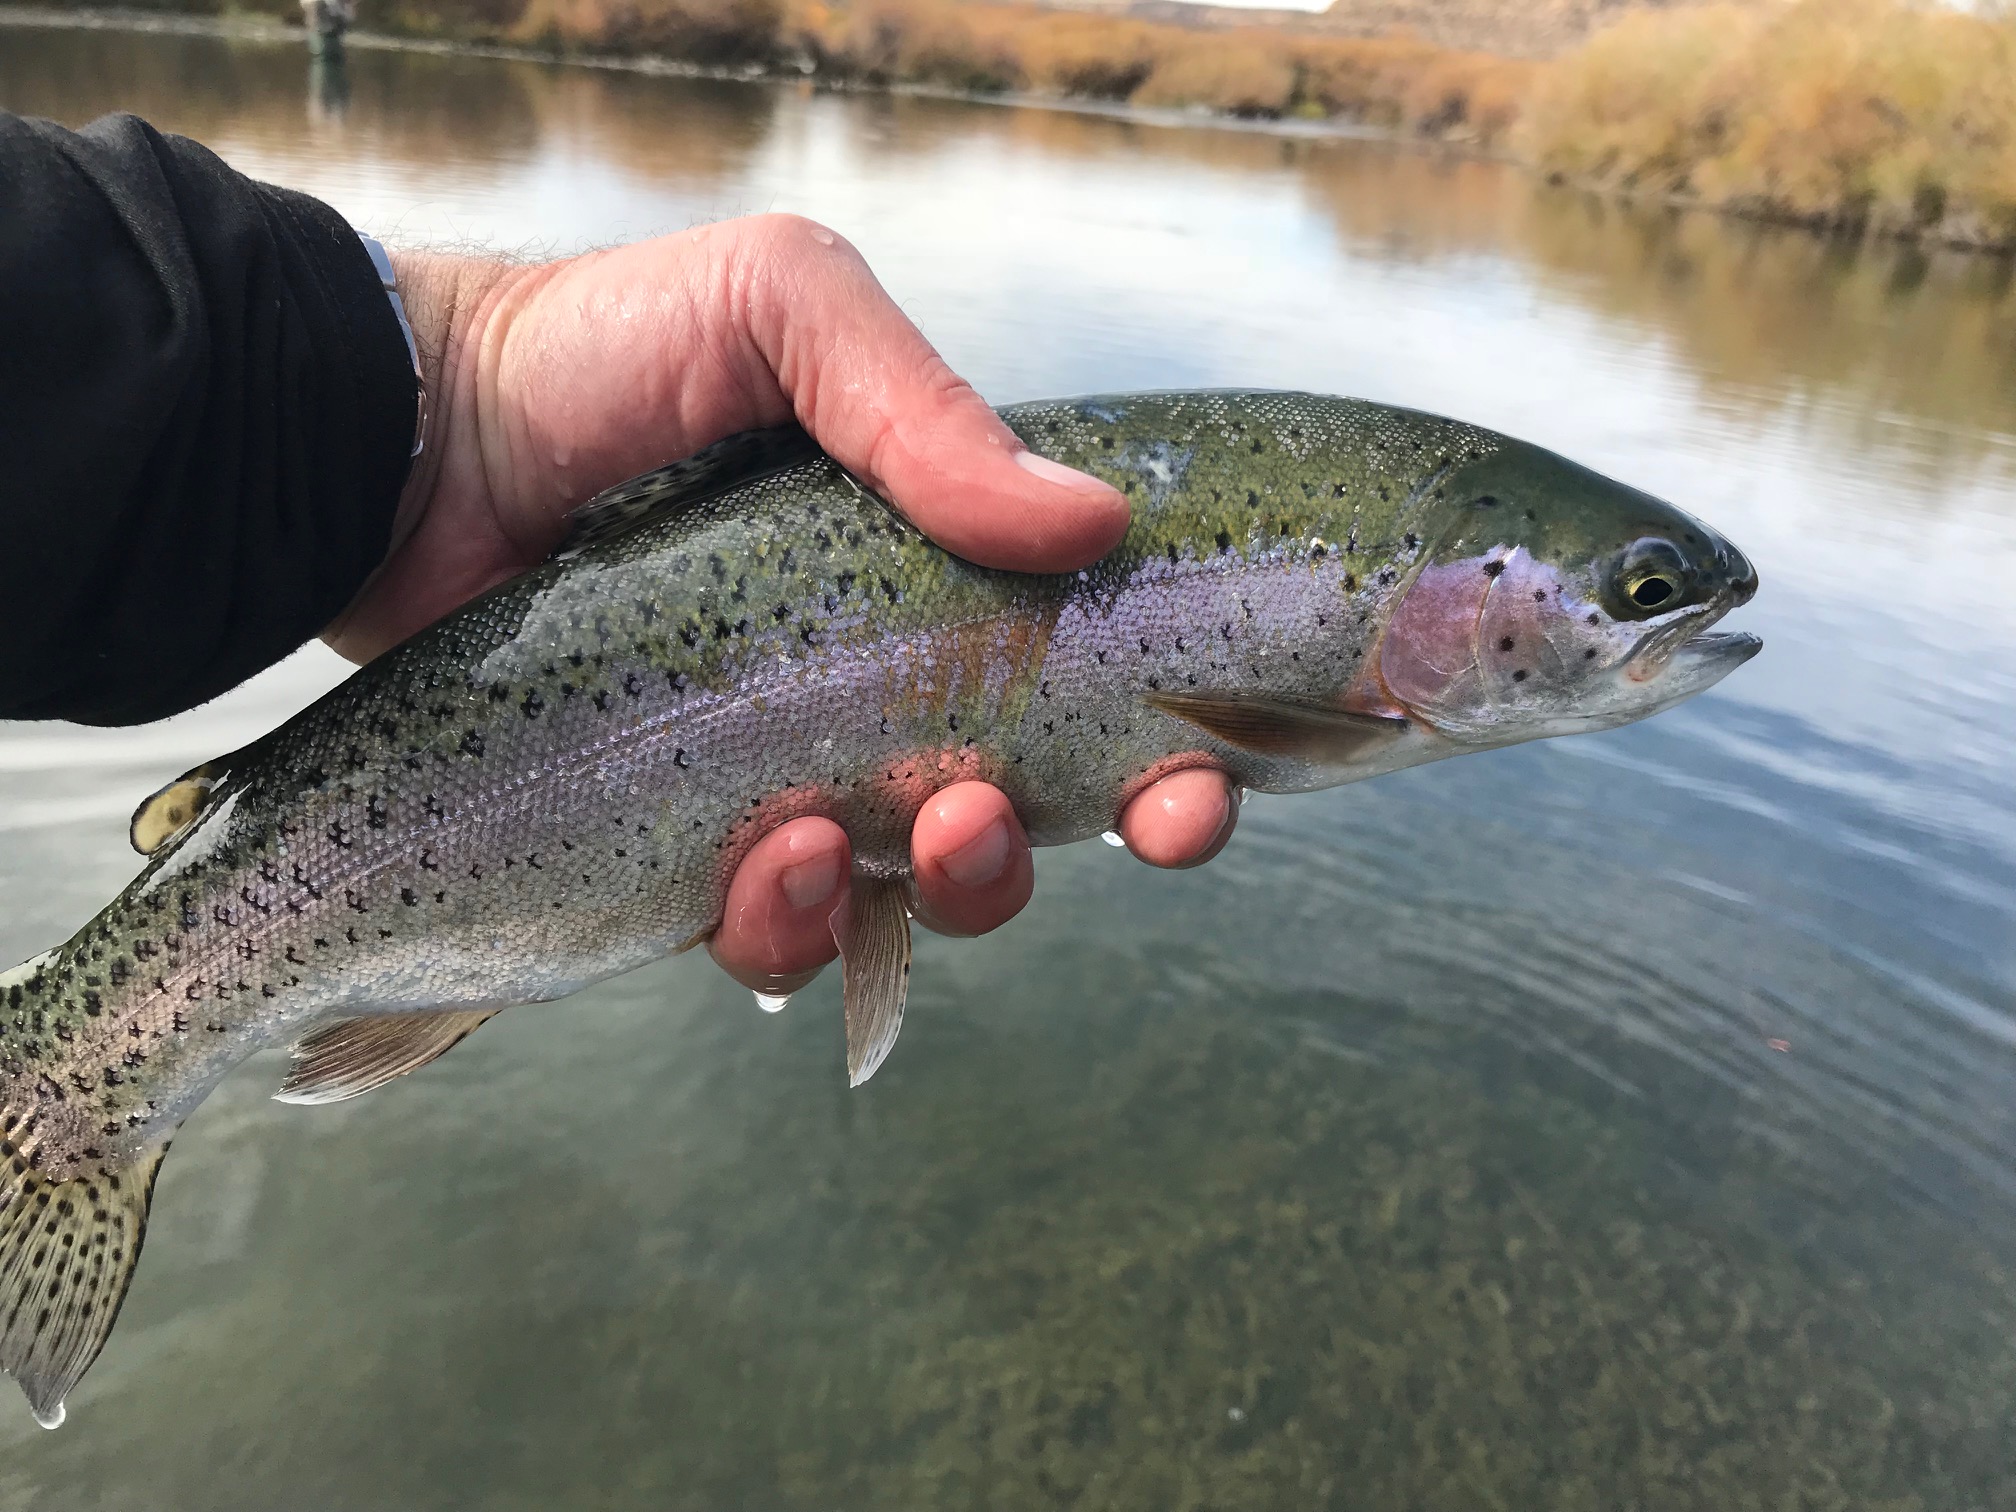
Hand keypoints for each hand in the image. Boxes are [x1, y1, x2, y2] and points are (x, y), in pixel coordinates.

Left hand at [331, 215, 1237, 991]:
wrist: (404, 439)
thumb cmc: (601, 353)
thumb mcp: (783, 310)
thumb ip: (926, 408)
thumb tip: (1091, 524)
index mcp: (934, 579)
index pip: (1088, 682)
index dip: (1167, 754)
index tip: (1195, 784)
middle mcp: (876, 692)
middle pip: (1022, 817)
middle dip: (1063, 846)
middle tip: (1029, 815)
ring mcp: (781, 776)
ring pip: (905, 898)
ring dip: (936, 892)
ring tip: (886, 830)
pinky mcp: (680, 844)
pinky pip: (766, 933)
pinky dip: (785, 925)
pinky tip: (762, 861)